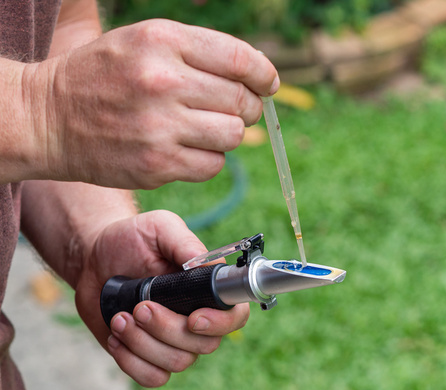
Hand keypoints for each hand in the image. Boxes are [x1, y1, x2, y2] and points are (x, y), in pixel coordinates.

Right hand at [24, 19, 278, 188]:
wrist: (47, 118)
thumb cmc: (103, 77)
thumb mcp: (144, 41)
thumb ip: (198, 53)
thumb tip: (257, 75)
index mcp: (162, 40)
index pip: (240, 58)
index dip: (264, 74)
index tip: (269, 84)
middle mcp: (163, 80)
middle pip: (242, 100)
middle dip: (249, 107)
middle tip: (238, 110)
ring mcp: (160, 125)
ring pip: (233, 134)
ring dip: (228, 134)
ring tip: (206, 128)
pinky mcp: (158, 163)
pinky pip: (213, 164)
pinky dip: (208, 159)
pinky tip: (188, 148)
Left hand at [74, 210, 249, 386]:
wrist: (95, 259)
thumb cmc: (132, 239)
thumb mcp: (159, 228)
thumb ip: (185, 243)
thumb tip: (205, 265)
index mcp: (208, 291)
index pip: (236, 317)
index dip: (221, 324)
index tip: (193, 318)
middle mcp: (198, 320)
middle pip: (203, 345)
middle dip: (167, 329)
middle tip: (139, 306)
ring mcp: (174, 342)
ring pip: (177, 363)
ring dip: (144, 343)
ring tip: (121, 317)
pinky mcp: (148, 357)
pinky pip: (153, 378)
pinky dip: (131, 361)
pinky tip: (117, 335)